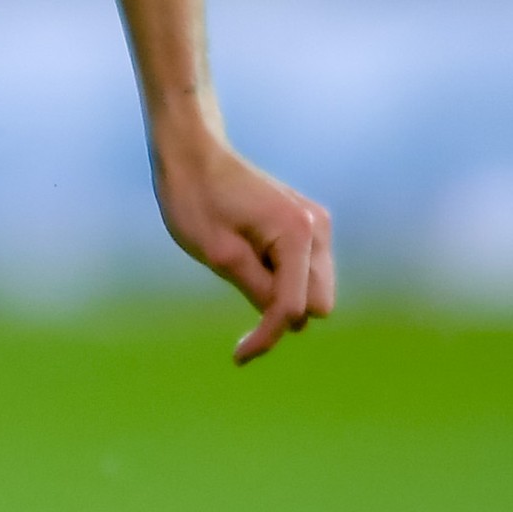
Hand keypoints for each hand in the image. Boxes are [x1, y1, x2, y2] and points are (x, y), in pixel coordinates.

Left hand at [154, 126, 334, 362]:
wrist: (194, 154)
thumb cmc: (196, 200)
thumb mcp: (219, 255)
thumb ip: (257, 290)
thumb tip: (289, 322)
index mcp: (298, 234)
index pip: (293, 307)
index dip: (267, 336)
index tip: (238, 356)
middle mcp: (318, 229)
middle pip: (317, 304)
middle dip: (280, 314)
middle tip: (234, 300)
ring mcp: (318, 226)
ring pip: (314, 290)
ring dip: (280, 296)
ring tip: (237, 268)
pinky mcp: (308, 227)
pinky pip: (304, 272)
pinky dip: (281, 280)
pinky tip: (248, 261)